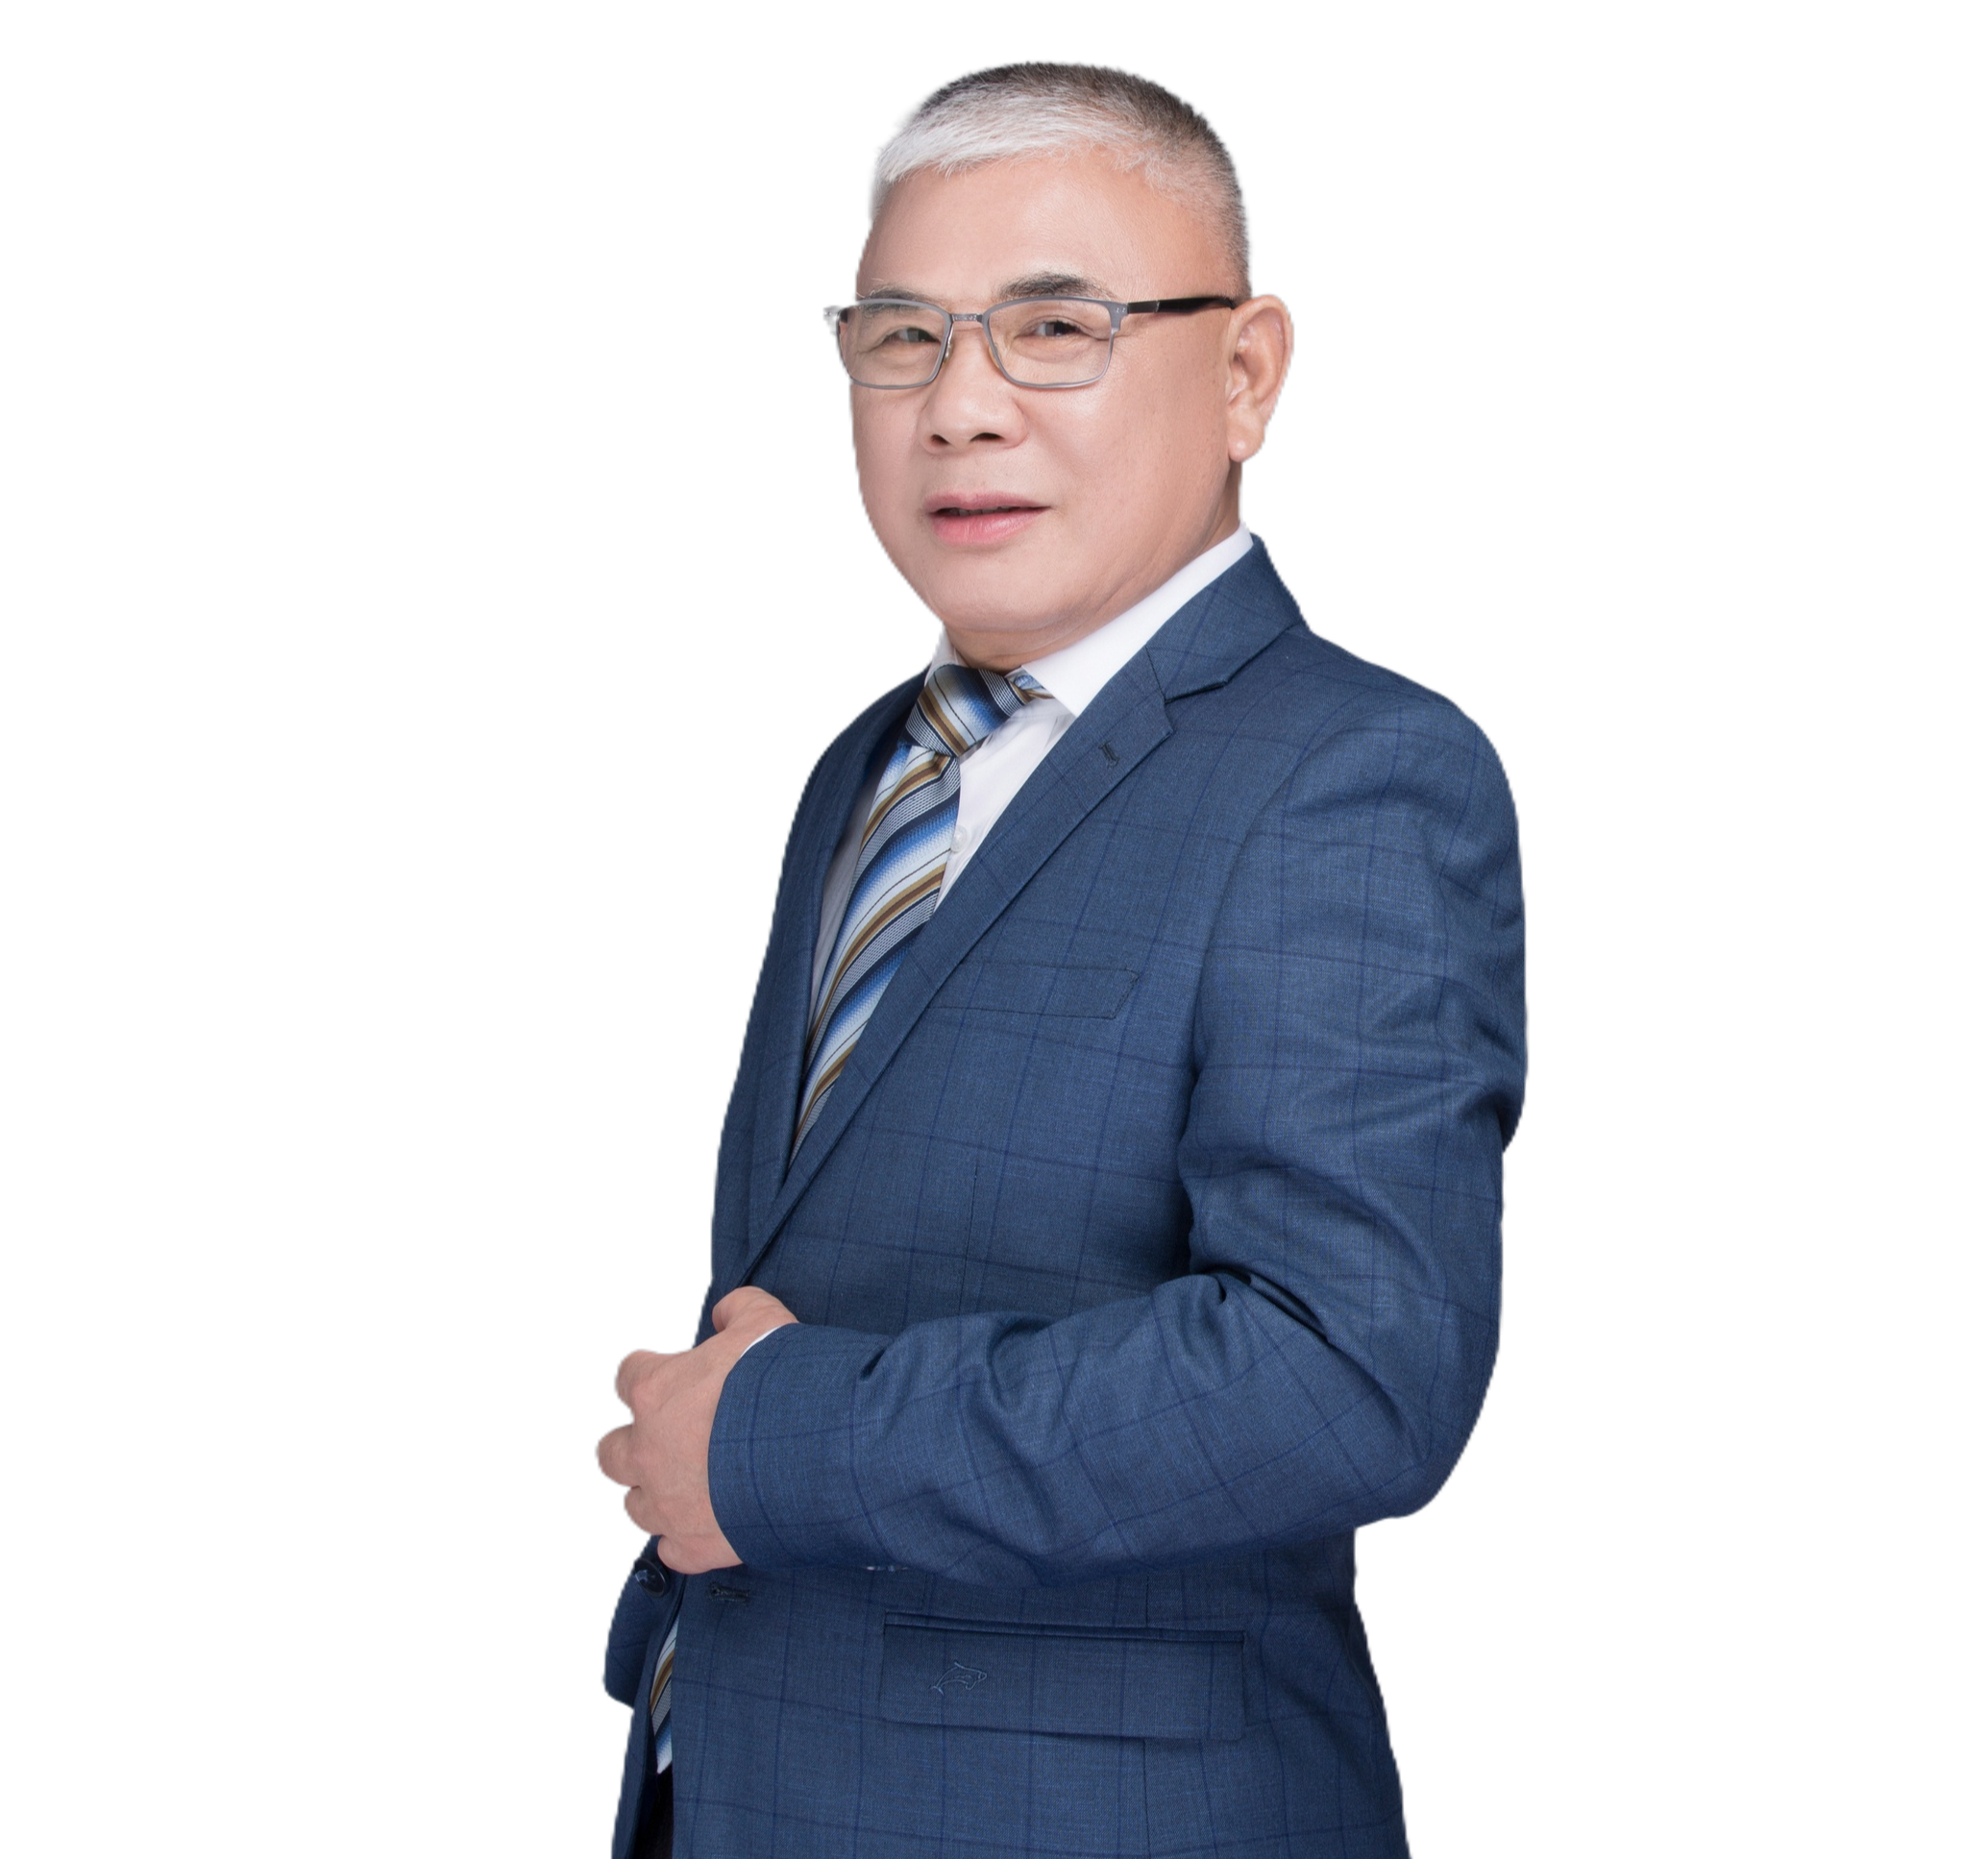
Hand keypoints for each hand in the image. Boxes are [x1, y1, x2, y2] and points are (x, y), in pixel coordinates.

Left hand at [595, 1287, 799, 1572]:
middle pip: (610, 1453)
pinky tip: (707, 1525)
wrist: (820, 1452)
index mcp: (656, 1393)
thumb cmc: (786, 1386)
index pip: (626, 1376)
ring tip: (687, 1484)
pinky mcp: (696, 1544)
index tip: (669, 1375)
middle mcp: (649, 1452)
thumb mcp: (766, 1321)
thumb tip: (726, 1312)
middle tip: (667, 1436)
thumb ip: (738, 1308)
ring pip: (635, 1506)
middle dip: (632, 1444)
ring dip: (654, 1493)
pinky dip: (685, 1540)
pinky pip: (672, 1552)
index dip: (648, 1373)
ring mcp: (669, 1504)